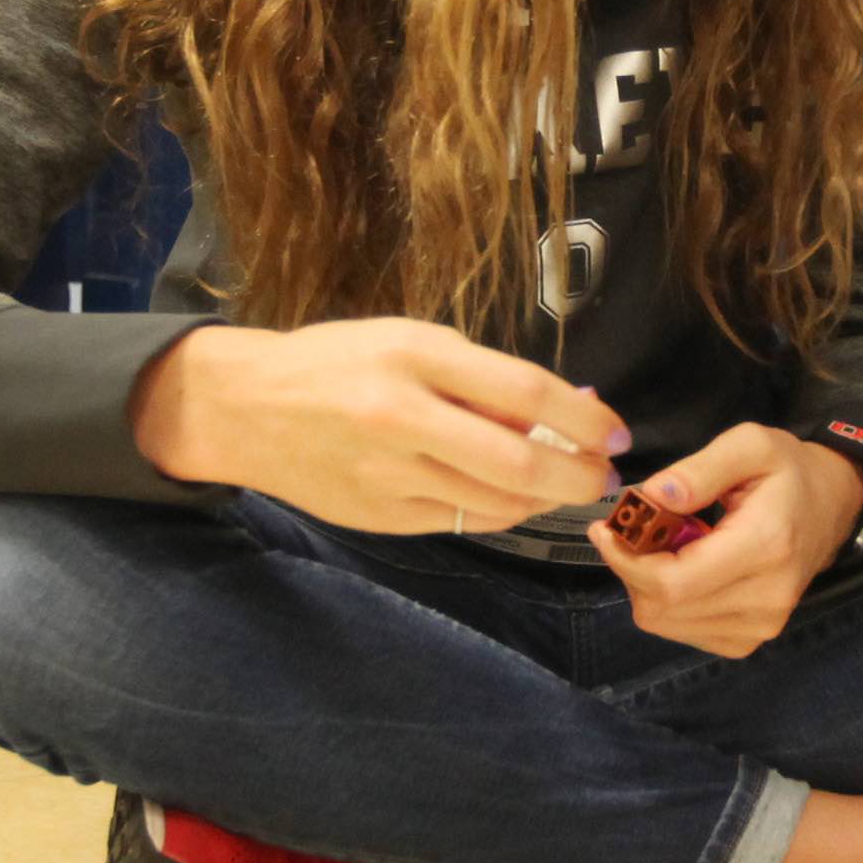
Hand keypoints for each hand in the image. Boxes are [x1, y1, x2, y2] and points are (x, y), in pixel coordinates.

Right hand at [127, 318, 619, 534]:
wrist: (246, 408)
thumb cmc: (337, 363)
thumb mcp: (410, 341)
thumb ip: (481, 377)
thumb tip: (565, 412)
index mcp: (414, 357)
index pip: (524, 392)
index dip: (584, 418)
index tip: (616, 433)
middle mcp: (401, 417)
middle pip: (519, 461)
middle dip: (578, 476)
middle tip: (605, 477)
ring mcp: (389, 474)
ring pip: (495, 502)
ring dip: (545, 499)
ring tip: (566, 485)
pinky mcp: (381, 515)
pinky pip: (462, 521)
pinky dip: (501, 512)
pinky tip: (514, 498)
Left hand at [596, 425, 861, 658]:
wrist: (831, 506)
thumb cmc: (787, 471)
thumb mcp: (750, 444)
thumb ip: (698, 469)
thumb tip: (651, 496)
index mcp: (765, 546)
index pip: (672, 582)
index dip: (626, 561)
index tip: (606, 529)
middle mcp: (766, 598)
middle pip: (662, 608)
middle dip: (632, 569)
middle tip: (632, 532)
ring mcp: (759, 627)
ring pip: (665, 623)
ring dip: (647, 586)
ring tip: (665, 546)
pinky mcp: (748, 640)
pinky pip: (682, 631)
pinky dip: (668, 602)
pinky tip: (683, 569)